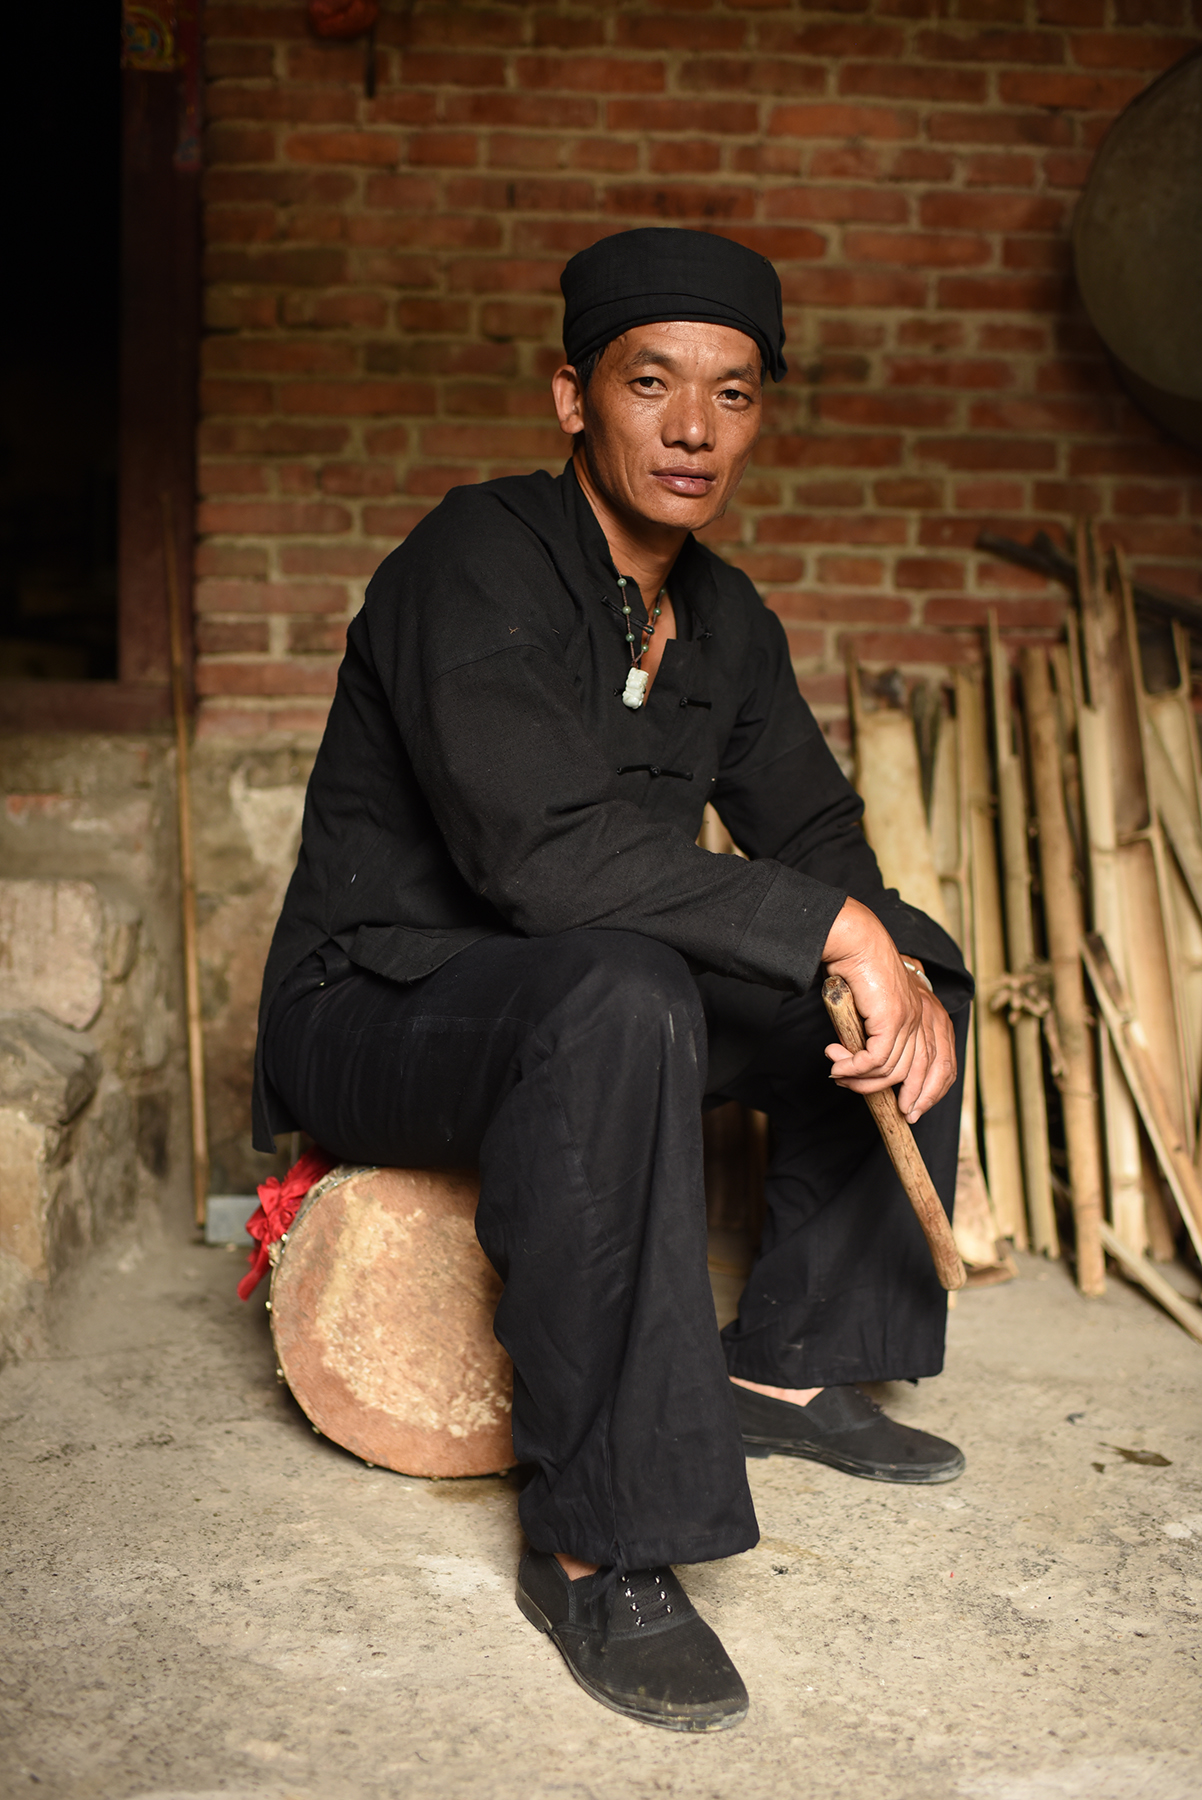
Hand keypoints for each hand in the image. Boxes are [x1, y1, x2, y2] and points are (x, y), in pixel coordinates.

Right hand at [821, 898, 956, 1123]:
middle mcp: (923, 1019)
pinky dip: (854, 1067)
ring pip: (891, 1069)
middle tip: (882, 1110)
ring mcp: (909, 1020)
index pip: (942, 1064)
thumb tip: (861, 1066)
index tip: (910, 1108)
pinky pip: (875, 1058)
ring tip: (838, 1074)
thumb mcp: (873, 1008)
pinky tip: (838, 1066)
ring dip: (861, 1079)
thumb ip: (875, 1034)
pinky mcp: (892, 1018)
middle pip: (920, 1073)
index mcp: (926, 1016)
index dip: (930, 1091)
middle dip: (903, 1098)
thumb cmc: (860, 970)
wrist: (857, 942)